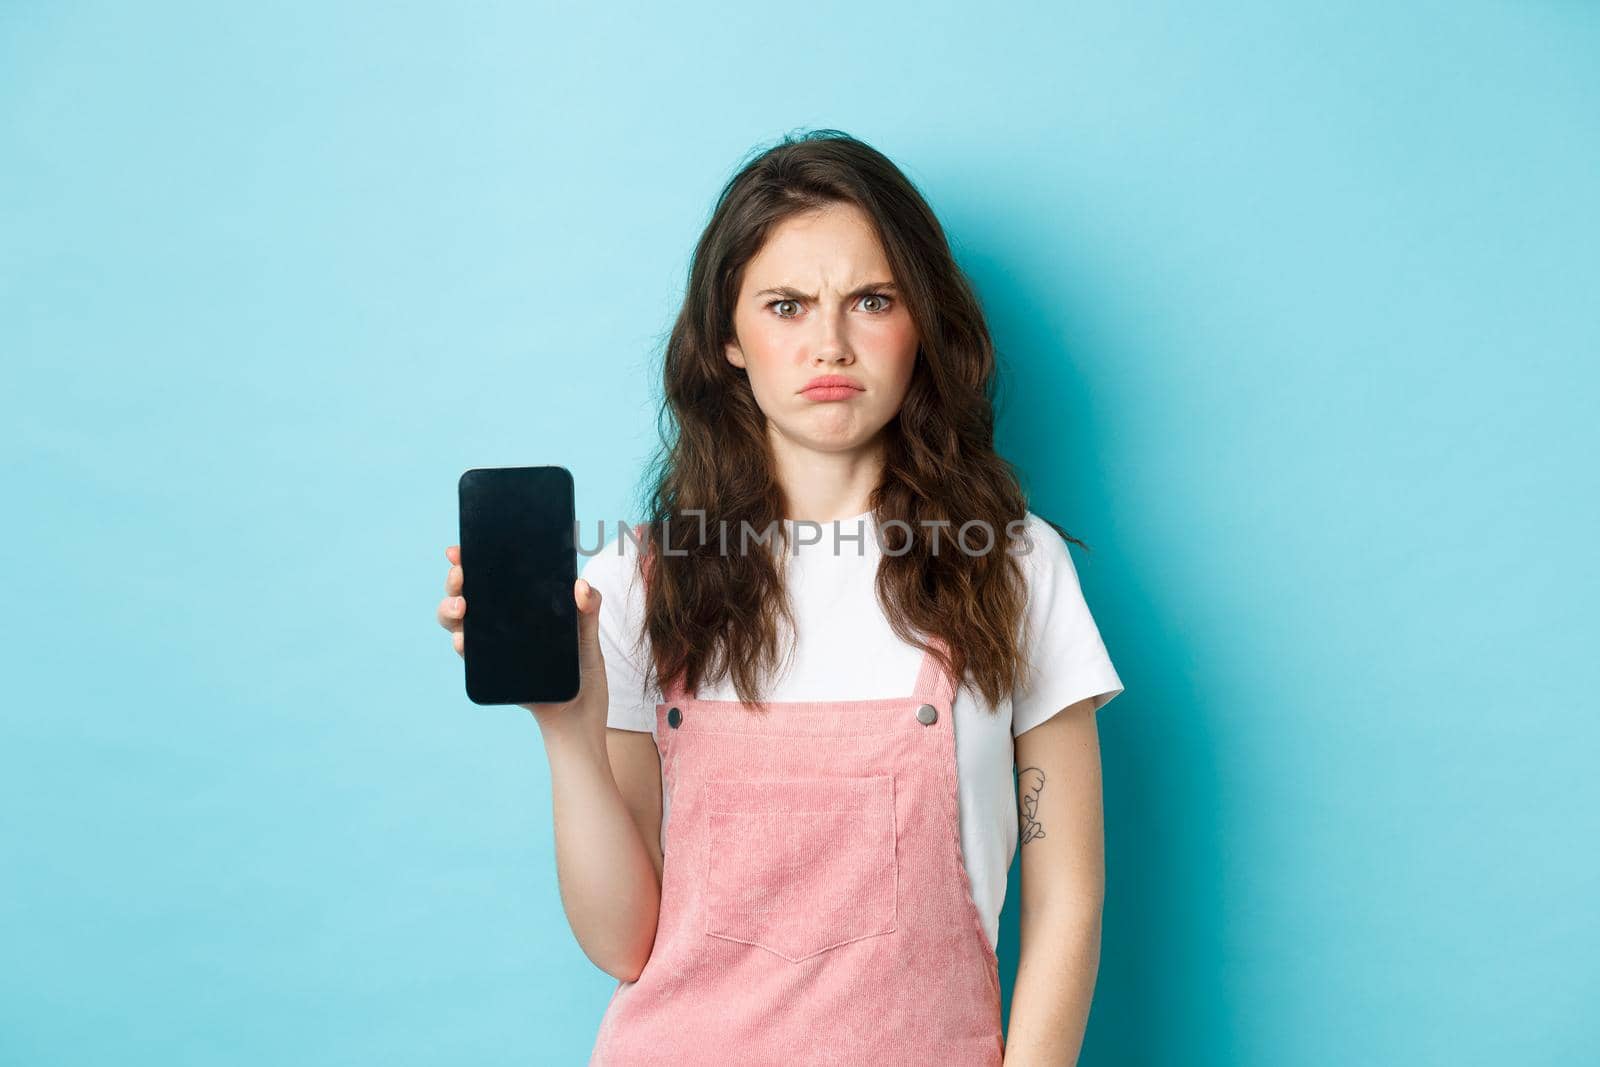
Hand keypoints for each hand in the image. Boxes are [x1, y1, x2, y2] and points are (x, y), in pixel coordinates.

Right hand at [438, 545, 609, 733]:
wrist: (580, 719)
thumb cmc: (583, 675)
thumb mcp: (590, 637)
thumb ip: (589, 610)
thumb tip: (580, 586)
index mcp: (523, 608)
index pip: (492, 578)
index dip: (471, 561)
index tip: (459, 550)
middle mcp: (503, 625)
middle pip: (468, 596)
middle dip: (456, 581)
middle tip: (459, 575)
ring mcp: (495, 648)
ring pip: (460, 624)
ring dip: (450, 610)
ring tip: (460, 607)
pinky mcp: (494, 673)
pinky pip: (472, 657)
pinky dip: (463, 646)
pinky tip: (464, 640)